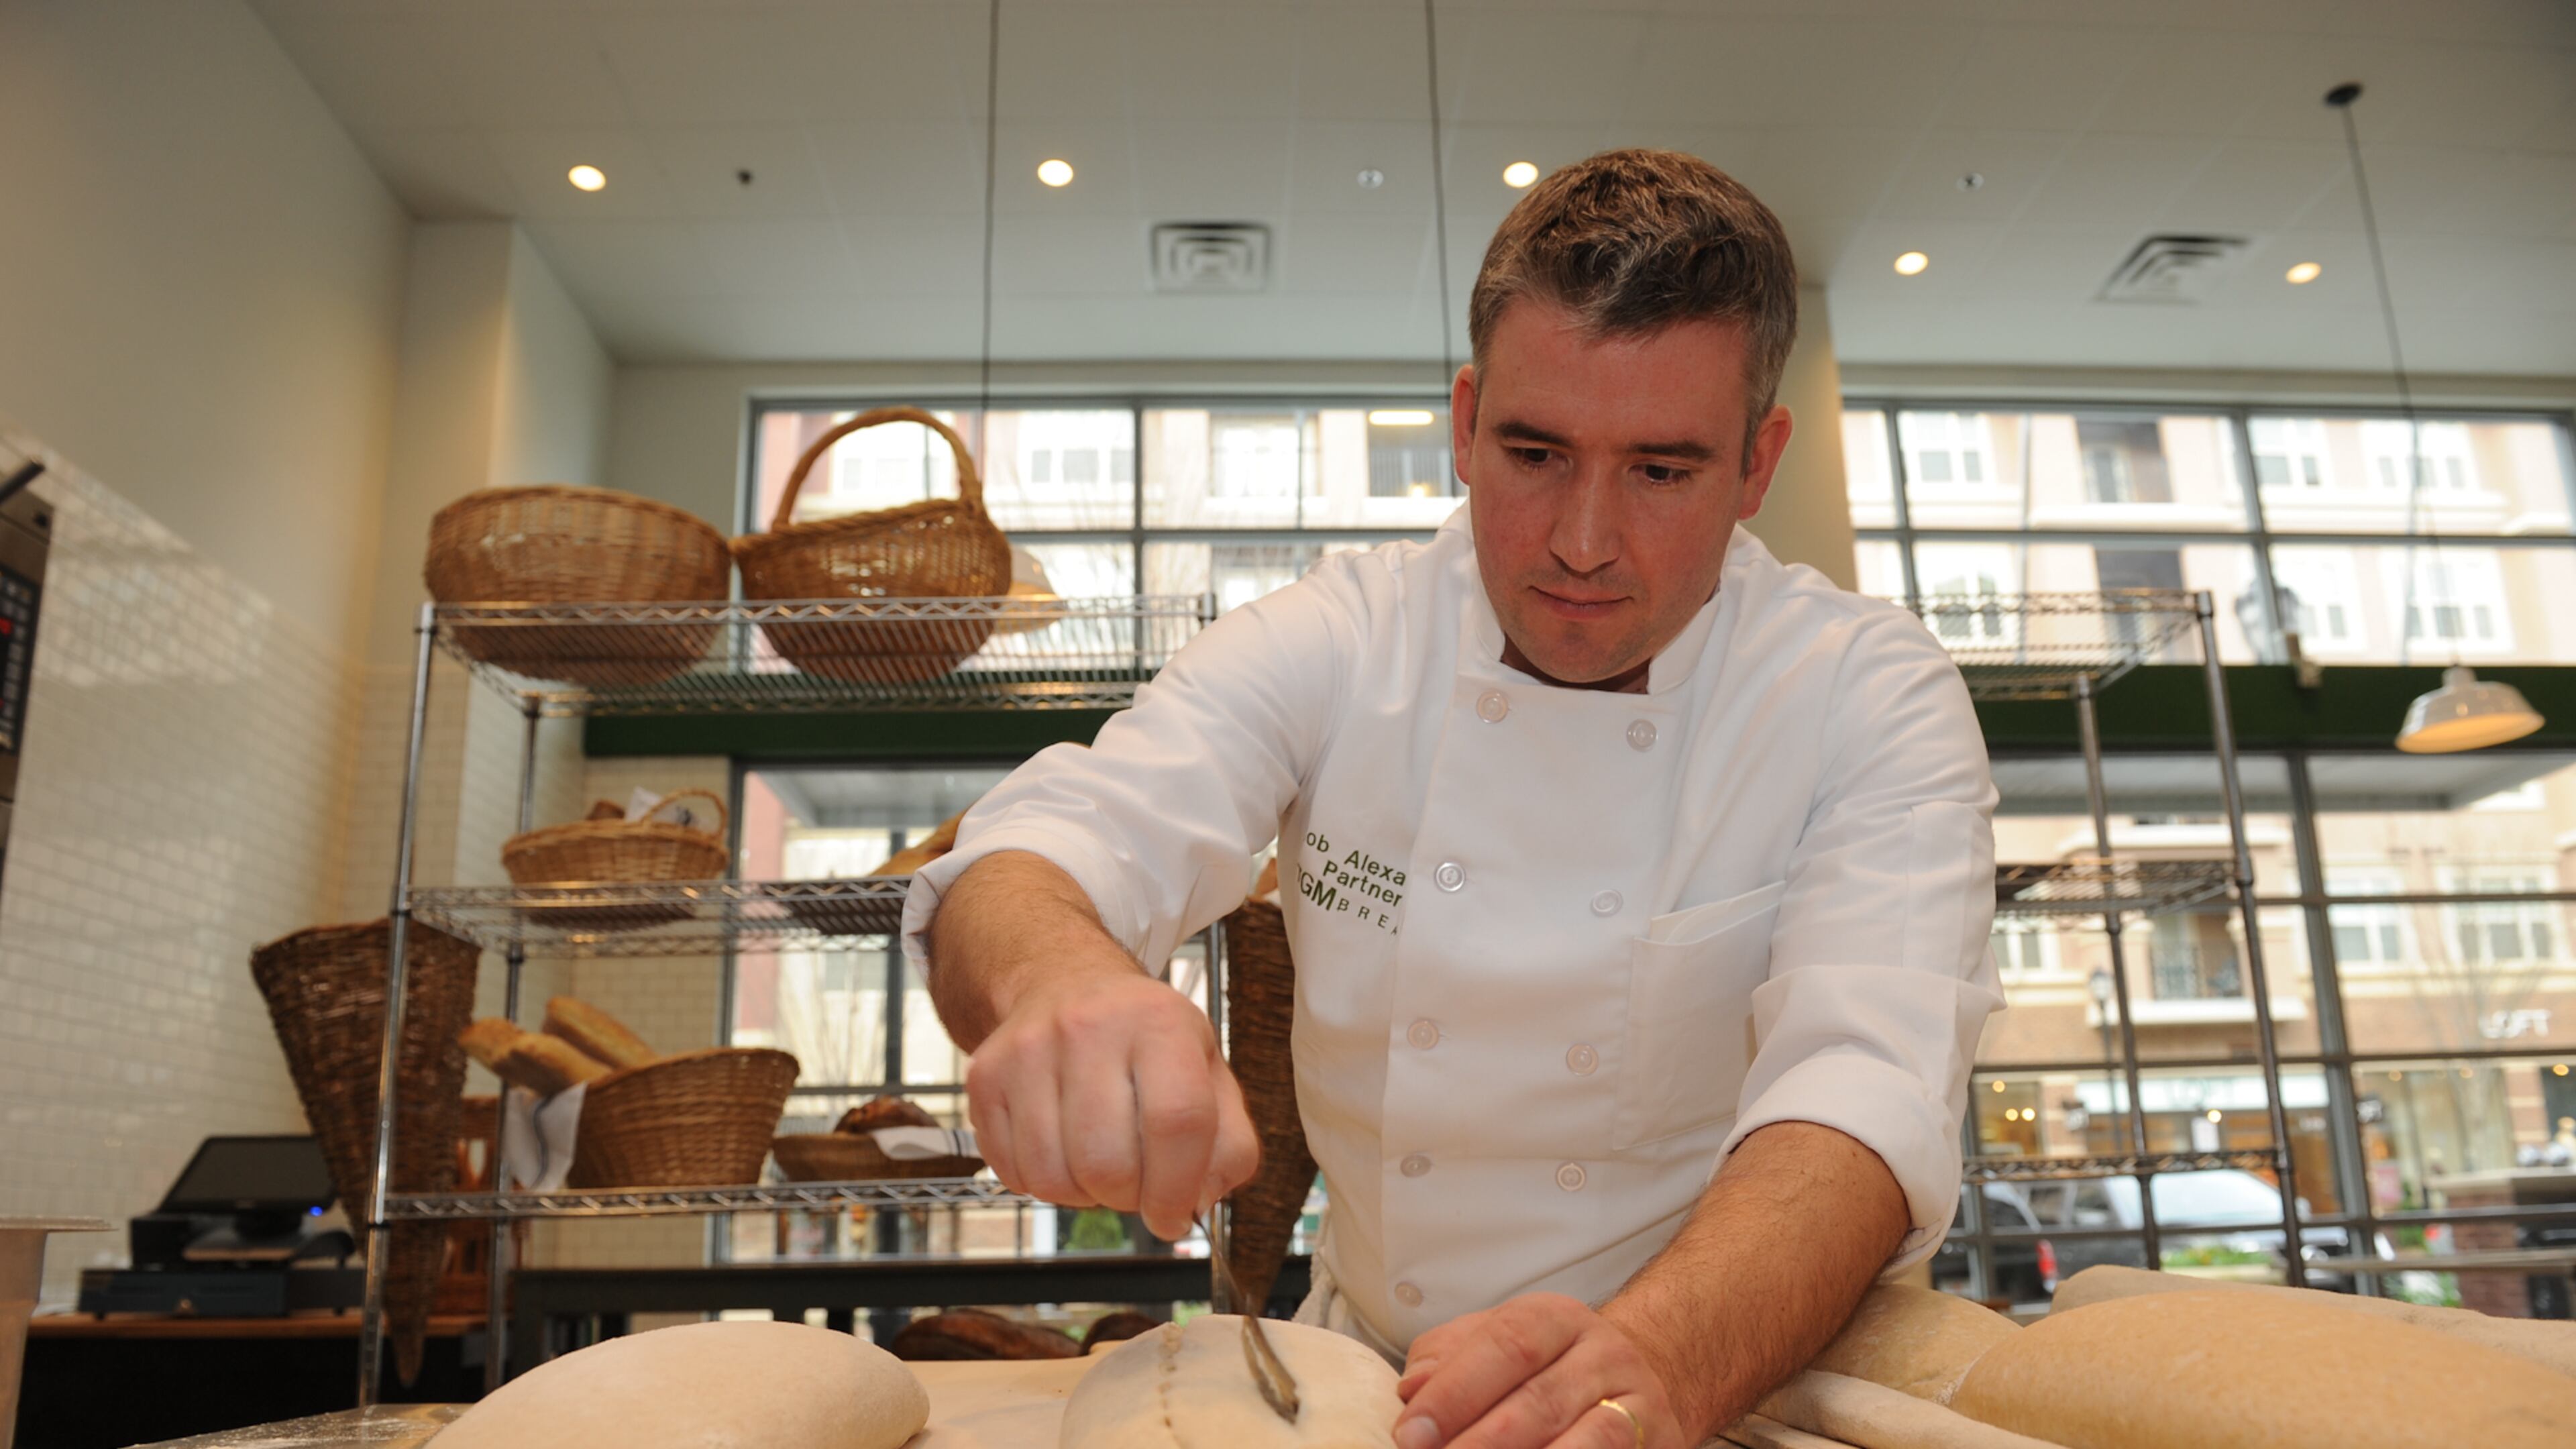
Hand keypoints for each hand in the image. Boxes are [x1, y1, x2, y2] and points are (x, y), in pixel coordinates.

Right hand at [963, 966, 1259, 1242]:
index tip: (1174, 1216)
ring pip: (1054, 1177)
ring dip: (1084, 1195)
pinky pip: (1014, 1172)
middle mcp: (1089, 1026)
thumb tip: (1197, 1204)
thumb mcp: (1210, 1075)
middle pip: (1108, 1162)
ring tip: (1099, 1164)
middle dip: (1128, 1197)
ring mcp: (1028, 1049)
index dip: (1177, 1189)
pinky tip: (1064, 1152)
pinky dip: (1044, 1185)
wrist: (1067, 985)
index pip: (1177, 1122)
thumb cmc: (1147, 1044)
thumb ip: (1228, 1146)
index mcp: (1160, 1022)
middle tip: (1136, 1183)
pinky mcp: (985, 1076)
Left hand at [1392, 1294, 1686, 1448]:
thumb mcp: (1494, 1346)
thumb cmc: (1545, 1370)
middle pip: (1540, 1399)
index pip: (1504, 1345)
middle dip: (1480, 1441)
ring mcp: (1638, 1402)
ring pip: (1589, 1440)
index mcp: (1555, 1318)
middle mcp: (1603, 1353)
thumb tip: (1412, 1391)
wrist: (1637, 1384)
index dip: (1454, 1393)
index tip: (1410, 1433)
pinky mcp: (1662, 1440)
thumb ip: (1447, 1361)